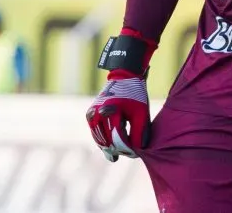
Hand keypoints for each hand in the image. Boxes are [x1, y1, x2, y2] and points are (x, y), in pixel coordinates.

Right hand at [85, 28, 156, 161]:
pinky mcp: (90, 115)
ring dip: (111, 148)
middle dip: (120, 150)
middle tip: (131, 154)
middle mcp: (97, 113)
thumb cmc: (135, 95)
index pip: (119, 139)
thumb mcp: (141, 113)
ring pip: (100, 141)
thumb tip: (135, 153)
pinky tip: (113, 148)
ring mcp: (91, 114)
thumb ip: (139, 133)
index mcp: (110, 111)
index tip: (137, 154)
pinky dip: (104, 142)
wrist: (124, 77)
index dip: (128, 149)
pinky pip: (96, 135)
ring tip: (123, 151)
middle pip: (108, 142)